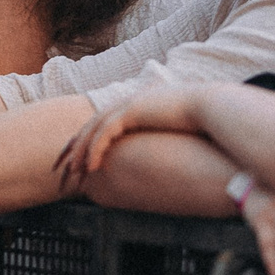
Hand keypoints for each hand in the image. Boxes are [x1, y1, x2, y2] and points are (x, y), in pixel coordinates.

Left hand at [53, 85, 209, 193]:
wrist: (213, 108)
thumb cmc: (200, 123)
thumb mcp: (175, 133)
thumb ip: (161, 141)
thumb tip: (160, 160)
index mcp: (136, 106)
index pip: (103, 123)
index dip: (87, 142)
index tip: (76, 159)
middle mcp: (129, 102)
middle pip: (91, 125)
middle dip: (73, 146)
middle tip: (61, 167)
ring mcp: (130, 103)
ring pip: (94, 129)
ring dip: (81, 151)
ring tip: (73, 172)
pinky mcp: (133, 110)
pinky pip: (105, 132)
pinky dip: (96, 149)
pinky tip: (91, 167)